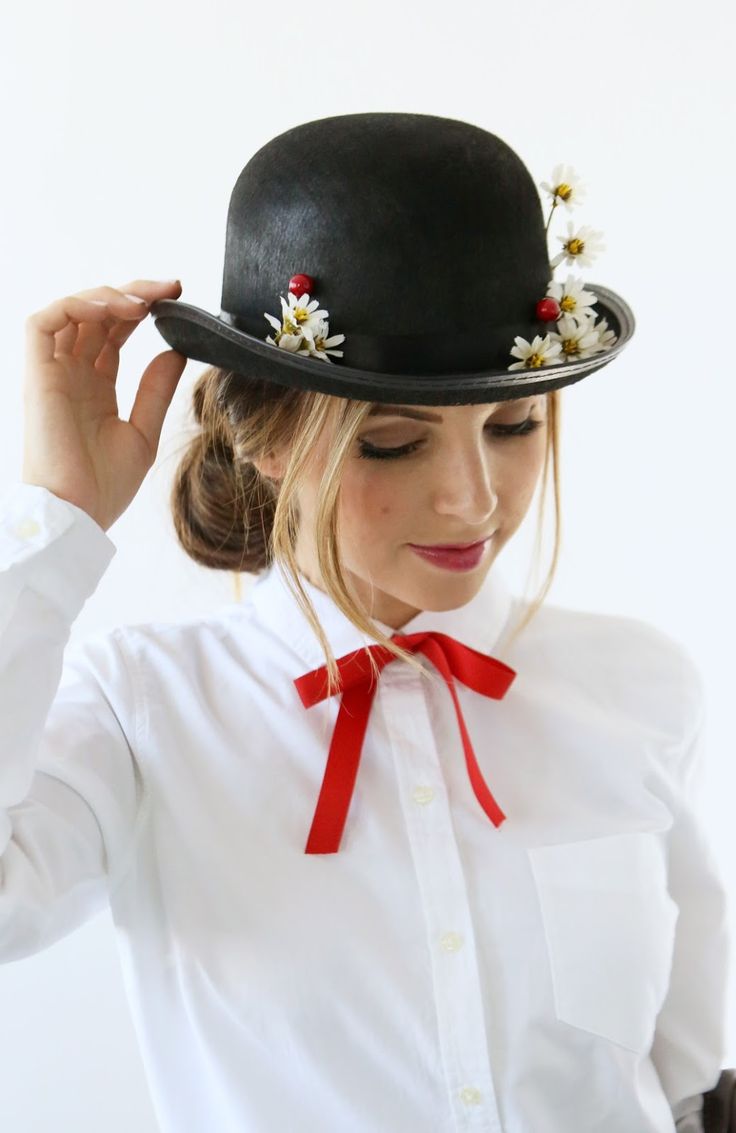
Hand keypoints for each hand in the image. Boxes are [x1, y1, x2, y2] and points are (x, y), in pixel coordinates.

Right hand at [22, 279, 186, 530]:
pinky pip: (44, 323)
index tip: (178, 299)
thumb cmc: (104, 486)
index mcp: (95, 387)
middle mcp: (71, 374)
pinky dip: (77, 306)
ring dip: (108, 295)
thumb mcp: (144, 432)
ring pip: (72, 311)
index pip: (115, 333)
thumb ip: (156, 390)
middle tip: (172, 288)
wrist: (77, 515)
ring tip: (146, 302)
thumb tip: (176, 351)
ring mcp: (52, 372)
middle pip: (97, 315)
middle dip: (134, 294)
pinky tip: (113, 309)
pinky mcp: (37, 374)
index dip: (143, 310)